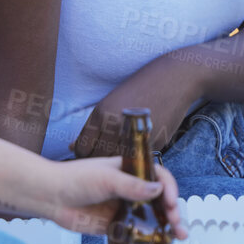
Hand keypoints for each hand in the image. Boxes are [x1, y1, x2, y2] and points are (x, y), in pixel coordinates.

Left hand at [41, 157, 188, 238]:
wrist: (51, 197)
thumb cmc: (75, 179)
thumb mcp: (106, 178)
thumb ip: (131, 185)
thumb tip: (157, 189)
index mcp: (130, 170)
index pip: (158, 177)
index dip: (168, 188)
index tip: (170, 201)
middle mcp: (130, 188)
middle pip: (159, 198)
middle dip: (172, 210)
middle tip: (176, 221)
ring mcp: (124, 207)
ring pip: (151, 216)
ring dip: (167, 225)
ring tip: (178, 236)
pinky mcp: (115, 225)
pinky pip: (136, 232)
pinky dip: (148, 238)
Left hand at [67, 65, 201, 157]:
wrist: (172, 80)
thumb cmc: (139, 90)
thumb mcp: (110, 103)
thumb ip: (92, 127)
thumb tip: (71, 146)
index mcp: (100, 114)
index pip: (82, 148)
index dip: (84, 155)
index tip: (89, 155)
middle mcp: (115, 126)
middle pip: (97, 158)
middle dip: (98, 162)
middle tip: (103, 161)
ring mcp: (133, 135)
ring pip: (117, 162)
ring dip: (117, 163)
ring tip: (119, 158)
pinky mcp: (151, 142)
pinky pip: (137, 159)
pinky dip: (135, 159)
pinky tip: (136, 151)